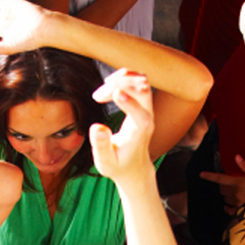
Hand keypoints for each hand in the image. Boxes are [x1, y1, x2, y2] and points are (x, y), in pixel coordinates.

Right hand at [90, 69, 154, 186]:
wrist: (134, 166)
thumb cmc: (119, 165)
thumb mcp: (105, 163)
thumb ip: (101, 146)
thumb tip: (97, 127)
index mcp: (139, 134)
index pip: (141, 116)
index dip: (130, 103)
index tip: (116, 93)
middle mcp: (147, 118)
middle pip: (143, 92)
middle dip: (121, 87)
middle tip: (97, 96)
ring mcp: (147, 109)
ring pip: (142, 83)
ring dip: (123, 79)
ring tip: (102, 90)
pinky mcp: (143, 103)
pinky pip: (138, 82)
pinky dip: (124, 78)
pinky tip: (109, 85)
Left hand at [200, 155, 244, 214]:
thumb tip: (236, 157)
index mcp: (237, 182)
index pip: (219, 178)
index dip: (209, 176)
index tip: (201, 174)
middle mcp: (234, 193)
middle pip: (221, 189)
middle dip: (223, 185)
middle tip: (230, 183)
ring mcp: (237, 202)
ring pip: (225, 198)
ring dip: (227, 195)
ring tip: (235, 193)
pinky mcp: (240, 210)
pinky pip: (229, 210)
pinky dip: (228, 207)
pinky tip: (229, 206)